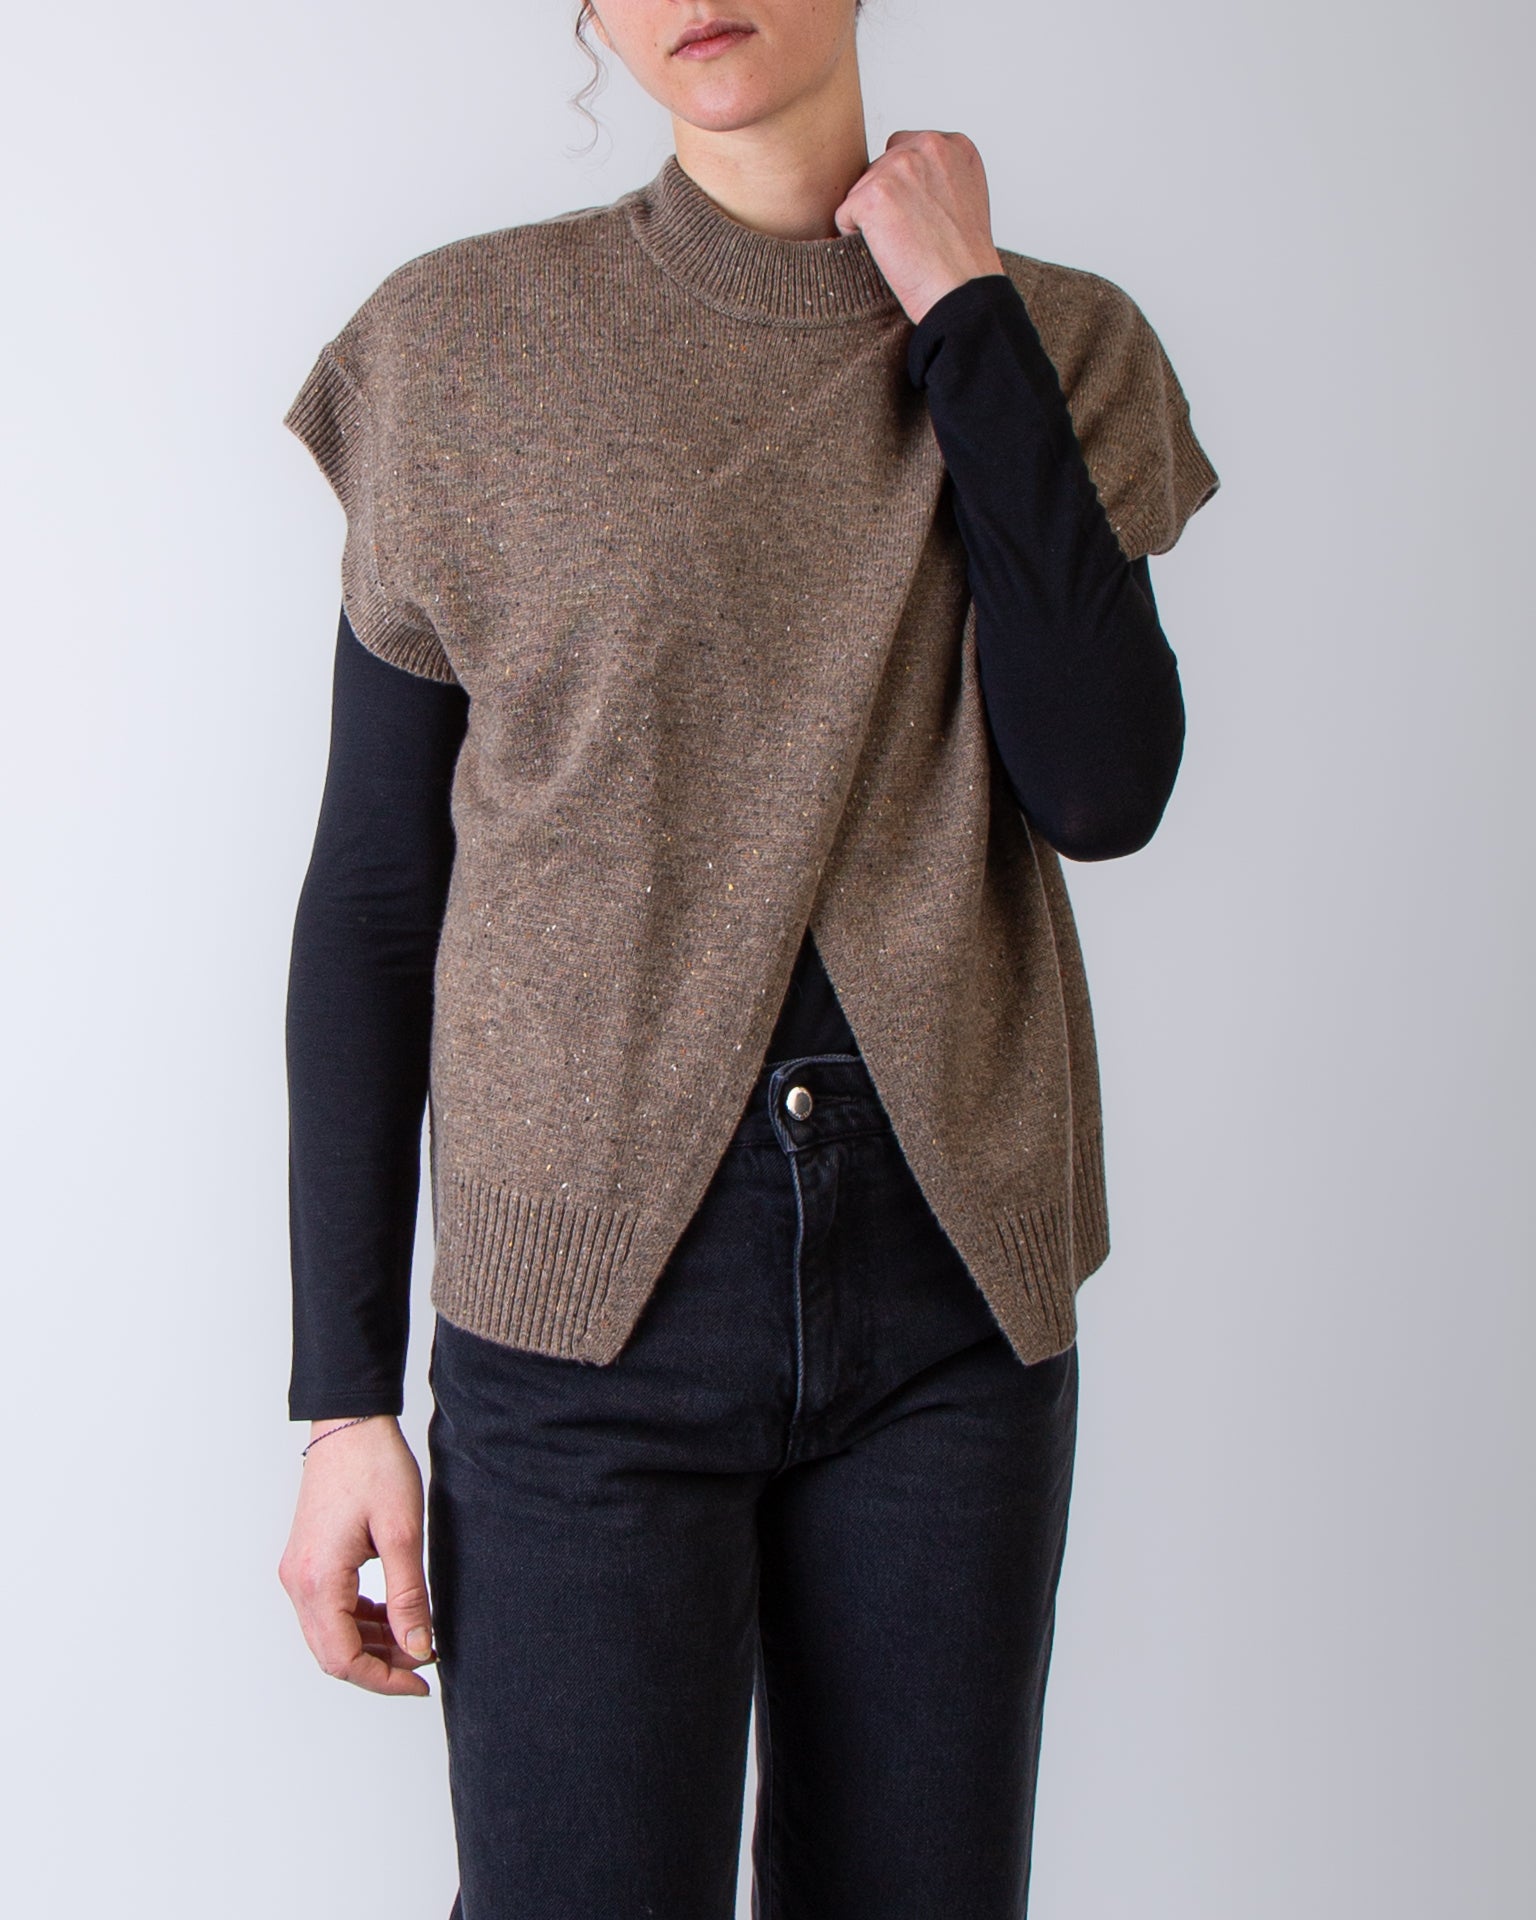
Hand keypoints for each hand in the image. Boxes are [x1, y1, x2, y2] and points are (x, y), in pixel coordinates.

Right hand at [278, 1415, 436, 1697]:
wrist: (349, 1423)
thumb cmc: (375, 1468)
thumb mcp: (402, 1534)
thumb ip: (408, 1596)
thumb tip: (418, 1647)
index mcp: (317, 1580)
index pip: (343, 1658)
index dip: (384, 1679)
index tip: (422, 1680)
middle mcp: (297, 1582)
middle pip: (332, 1653)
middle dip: (380, 1665)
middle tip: (424, 1661)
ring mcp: (298, 1571)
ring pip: (331, 1633)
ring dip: (372, 1644)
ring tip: (416, 1637)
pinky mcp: (307, 1561)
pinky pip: (331, 1609)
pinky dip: (362, 1620)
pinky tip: (395, 1614)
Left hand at [832, 129, 1005, 326]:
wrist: (963, 290)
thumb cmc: (964, 260)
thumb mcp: (966, 198)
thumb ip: (938, 175)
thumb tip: (903, 178)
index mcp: (954, 145)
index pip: (904, 150)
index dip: (904, 189)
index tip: (922, 217)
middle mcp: (927, 146)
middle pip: (879, 167)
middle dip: (886, 202)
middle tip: (913, 236)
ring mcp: (898, 168)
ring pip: (861, 190)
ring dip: (872, 220)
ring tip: (904, 245)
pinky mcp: (873, 195)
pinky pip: (845, 215)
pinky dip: (855, 238)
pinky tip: (888, 253)